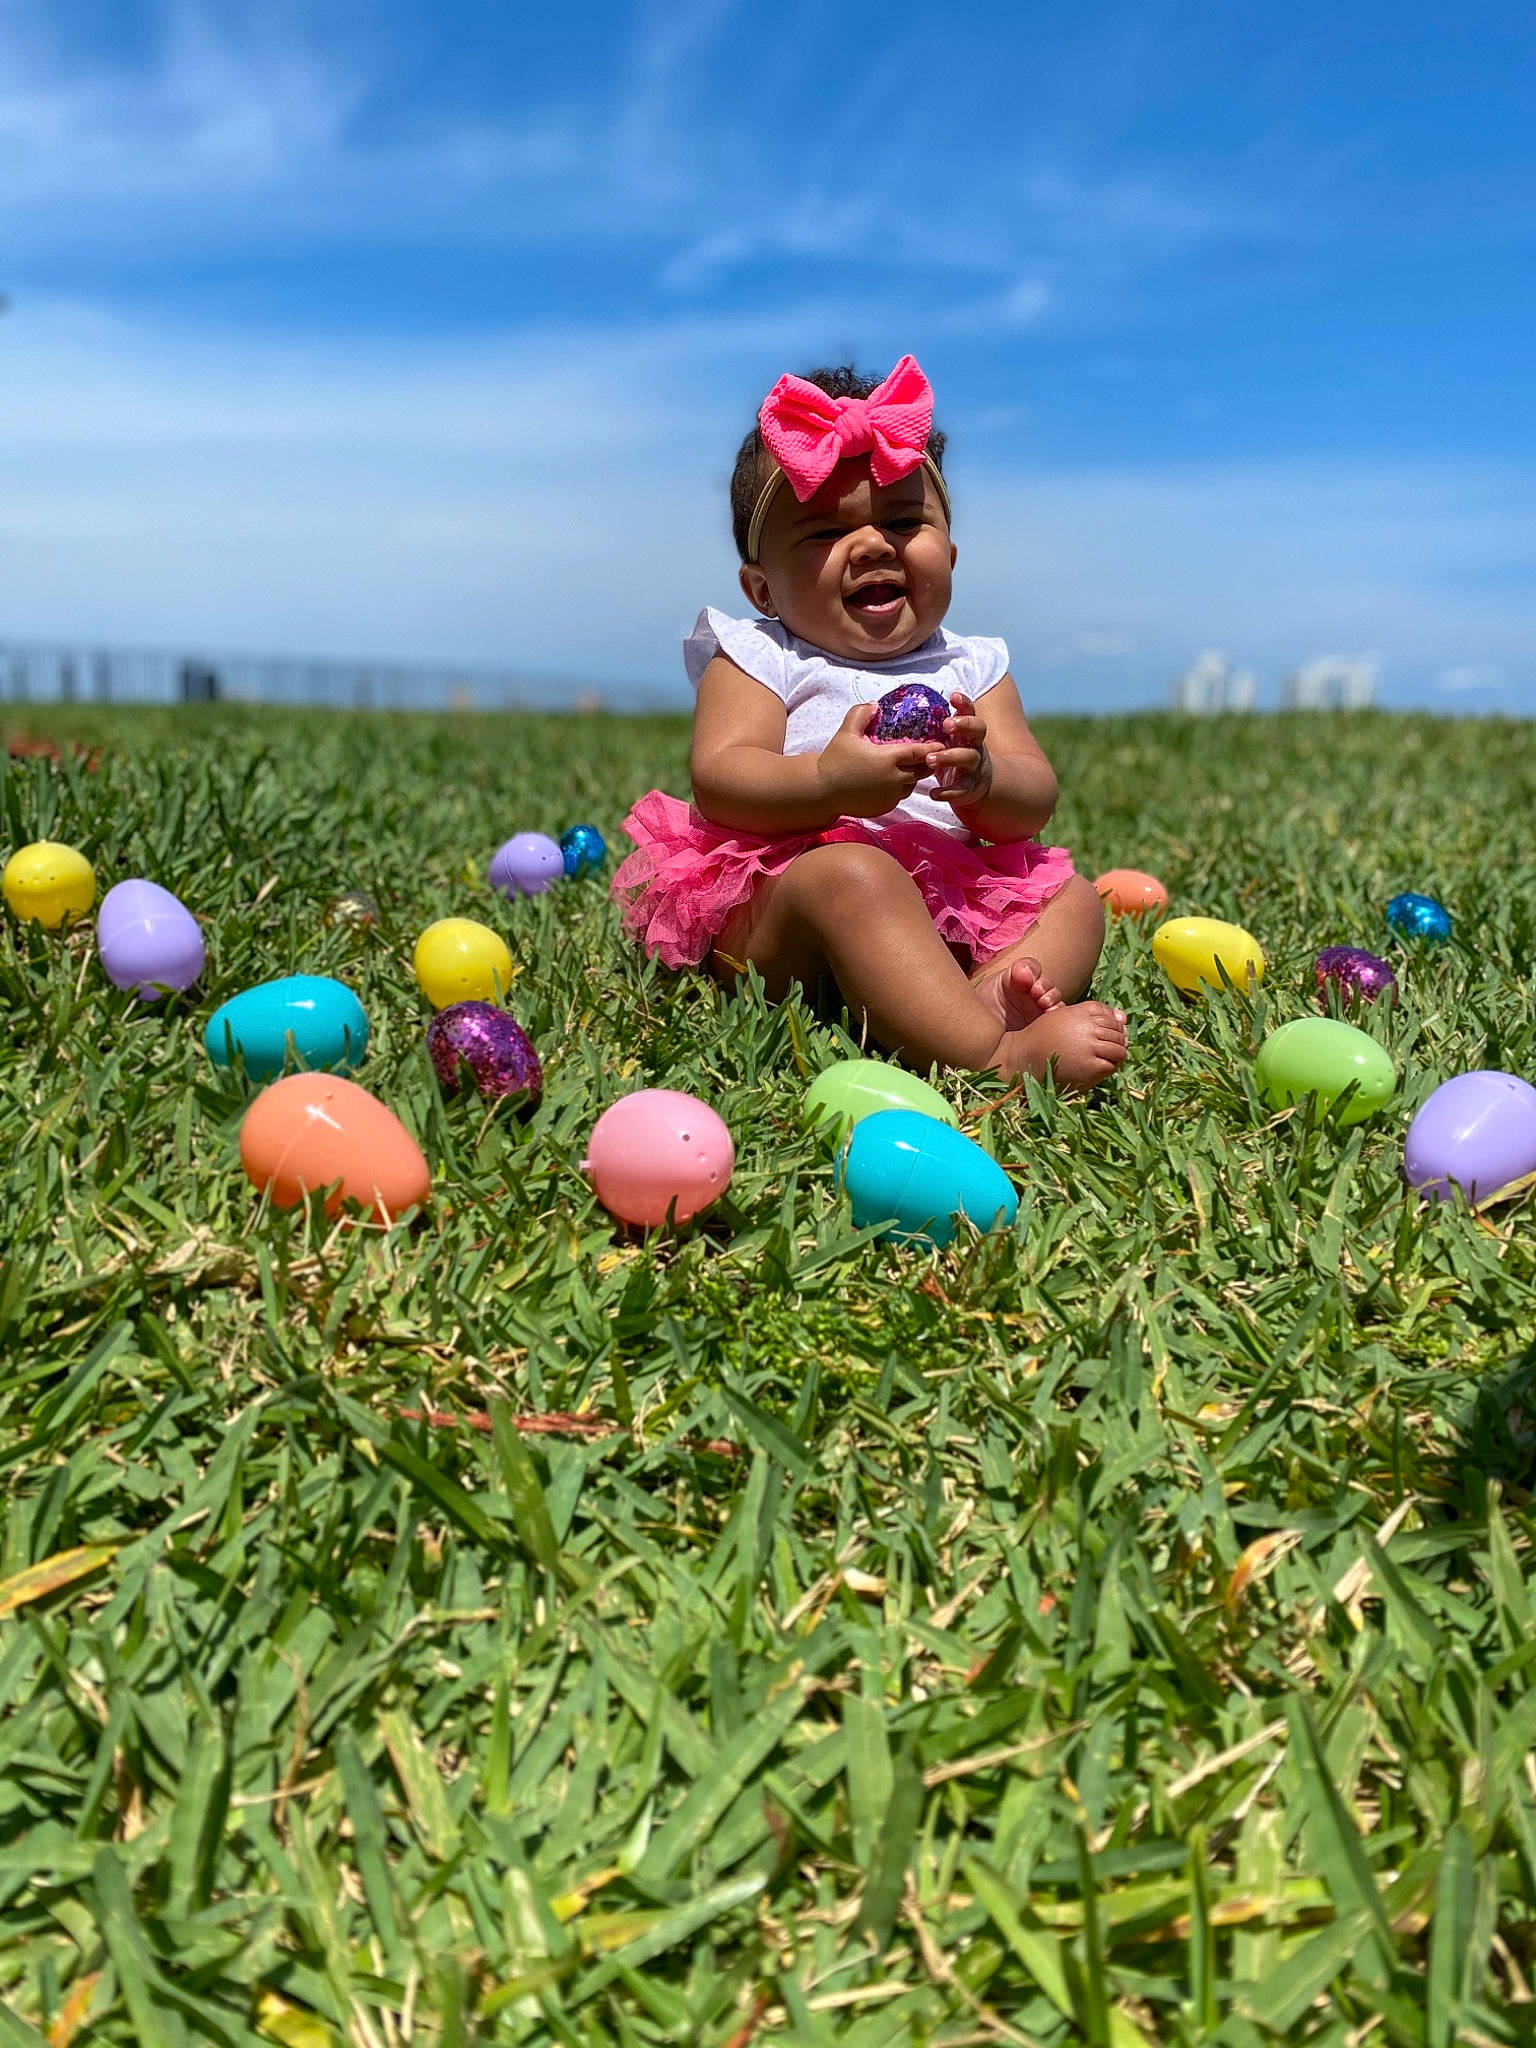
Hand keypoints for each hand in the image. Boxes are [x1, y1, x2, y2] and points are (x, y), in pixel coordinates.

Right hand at [815, 702, 941, 818]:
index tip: (940, 743)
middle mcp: (894, 779)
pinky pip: (899, 797)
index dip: (932, 748)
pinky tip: (894, 782)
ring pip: (911, 785)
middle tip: (930, 755)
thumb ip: (861, 715)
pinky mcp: (884, 807)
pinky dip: (901, 789)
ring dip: (914, 776)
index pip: (918, 752)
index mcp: (888, 759)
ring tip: (911, 768)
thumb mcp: (846, 732)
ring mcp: (890, 796)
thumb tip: (875, 705)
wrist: (822, 791)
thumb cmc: (834, 760)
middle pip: (921, 771)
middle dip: (927, 763)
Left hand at [930, 692, 992, 808]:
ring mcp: (974, 766)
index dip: (964, 704)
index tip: (953, 697)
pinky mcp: (970, 787)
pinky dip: (948, 791)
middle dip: (964, 725)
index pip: (970, 713)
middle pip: (977, 730)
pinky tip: (934, 793)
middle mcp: (974, 745)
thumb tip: (890, 710)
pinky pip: (962, 789)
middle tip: (946, 725)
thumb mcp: (947, 739)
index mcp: (968, 731)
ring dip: (950, 757)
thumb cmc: (953, 754)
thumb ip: (931, 726)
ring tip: (930, 759)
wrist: (977, 784)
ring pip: (969, 758)